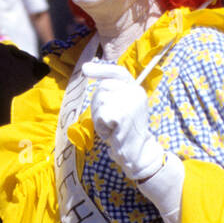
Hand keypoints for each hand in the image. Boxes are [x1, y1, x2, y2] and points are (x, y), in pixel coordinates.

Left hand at [82, 61, 164, 182]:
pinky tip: (112, 133)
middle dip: (98, 104)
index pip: (118, 72)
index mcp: (136, 89)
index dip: (101, 70)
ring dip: (99, 117)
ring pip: (100, 102)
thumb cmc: (124, 131)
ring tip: (113, 127)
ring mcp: (130, 102)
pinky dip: (101, 127)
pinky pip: (100, 116)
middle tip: (110, 120)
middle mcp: (136, 92)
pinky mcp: (122, 115)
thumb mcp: (122, 107)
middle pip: (103, 88)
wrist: (138, 153)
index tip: (84, 70)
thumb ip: (111, 92)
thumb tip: (88, 69)